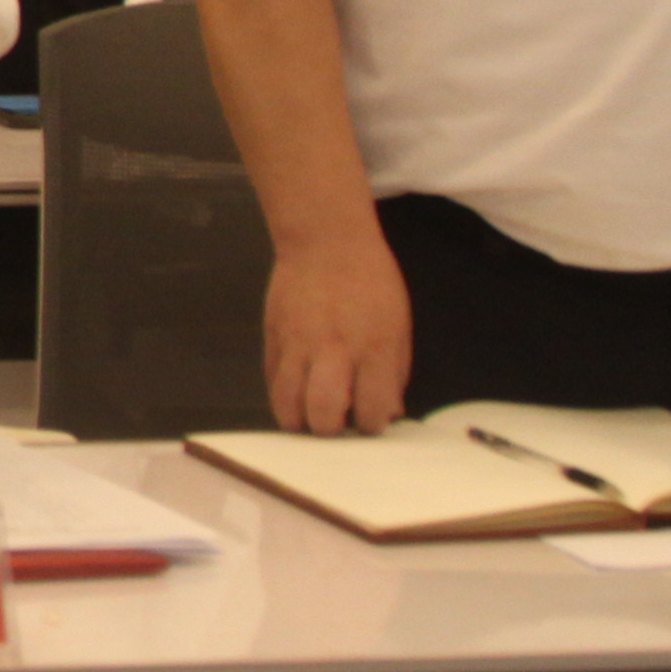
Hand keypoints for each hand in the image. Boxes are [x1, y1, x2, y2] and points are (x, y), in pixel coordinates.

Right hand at [262, 229, 414, 432]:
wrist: (326, 241)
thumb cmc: (371, 282)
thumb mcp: (398, 326)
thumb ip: (393, 372)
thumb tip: (387, 411)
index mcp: (373, 348)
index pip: (372, 410)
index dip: (373, 424)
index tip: (371, 418)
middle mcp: (334, 351)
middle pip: (323, 415)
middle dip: (332, 430)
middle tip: (338, 421)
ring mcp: (297, 345)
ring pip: (288, 405)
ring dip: (301, 420)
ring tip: (312, 416)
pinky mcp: (273, 338)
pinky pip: (272, 383)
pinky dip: (284, 397)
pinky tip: (297, 393)